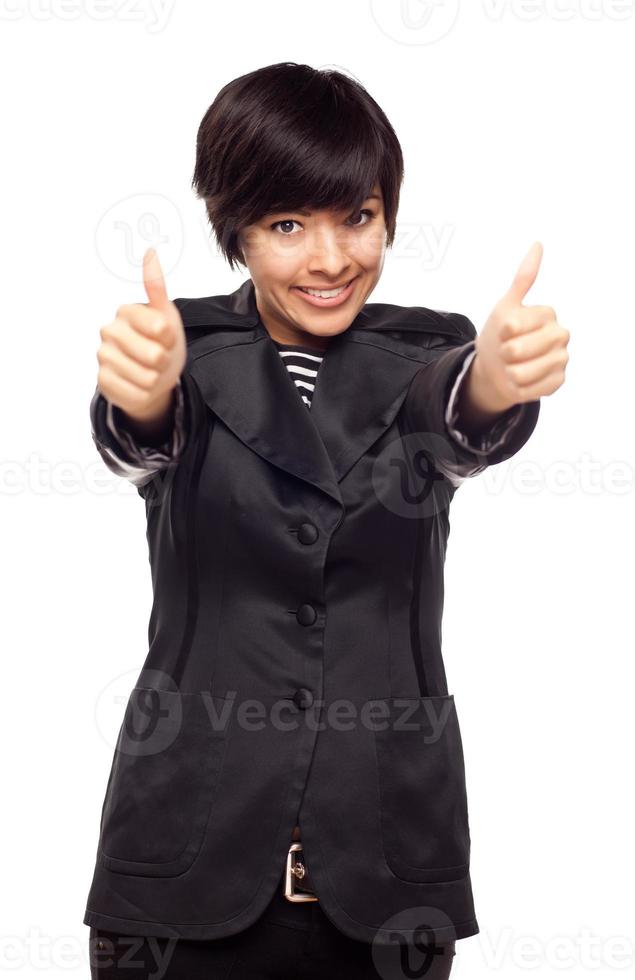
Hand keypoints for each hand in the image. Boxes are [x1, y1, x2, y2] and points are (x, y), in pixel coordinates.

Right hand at [95, 248, 186, 422]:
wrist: (151, 377)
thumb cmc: (161, 344)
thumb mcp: (167, 316)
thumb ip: (157, 289)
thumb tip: (150, 251)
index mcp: (126, 311)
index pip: (161, 328)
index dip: (171, 339)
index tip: (166, 337)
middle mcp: (109, 331)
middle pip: (154, 355)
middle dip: (164, 361)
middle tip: (158, 358)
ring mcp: (103, 356)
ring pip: (146, 377)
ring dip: (155, 379)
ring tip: (149, 371)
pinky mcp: (102, 381)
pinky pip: (137, 394)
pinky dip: (145, 393)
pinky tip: (139, 385)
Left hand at [470, 242, 569, 414]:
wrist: (498, 367)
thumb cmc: (501, 335)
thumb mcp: (504, 307)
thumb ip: (523, 279)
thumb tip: (538, 243)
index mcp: (547, 314)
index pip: (513, 325)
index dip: (500, 332)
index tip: (503, 331)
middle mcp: (560, 335)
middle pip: (516, 350)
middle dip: (503, 353)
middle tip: (507, 351)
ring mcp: (561, 359)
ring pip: (521, 373)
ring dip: (508, 372)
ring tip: (513, 366)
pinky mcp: (558, 382)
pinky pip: (529, 389)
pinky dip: (517, 388)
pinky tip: (521, 380)